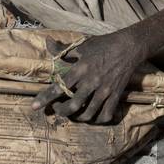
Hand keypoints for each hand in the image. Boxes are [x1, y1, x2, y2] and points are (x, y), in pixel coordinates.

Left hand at [31, 31, 147, 122]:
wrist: (129, 47)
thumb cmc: (103, 44)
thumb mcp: (82, 45)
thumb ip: (63, 49)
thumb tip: (47, 43)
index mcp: (81, 69)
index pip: (59, 86)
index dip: (45, 98)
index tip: (34, 106)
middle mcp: (91, 82)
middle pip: (73, 105)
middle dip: (61, 111)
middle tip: (57, 108)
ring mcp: (105, 90)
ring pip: (88, 113)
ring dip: (77, 117)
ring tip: (72, 113)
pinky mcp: (115, 96)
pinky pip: (105, 115)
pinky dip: (97, 120)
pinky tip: (91, 117)